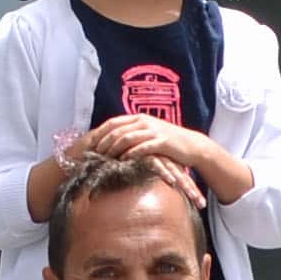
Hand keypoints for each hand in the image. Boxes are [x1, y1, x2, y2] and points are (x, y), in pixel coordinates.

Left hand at [86, 114, 206, 168]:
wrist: (191, 145)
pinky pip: (142, 147)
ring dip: (114, 148)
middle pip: (117, 130)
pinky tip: (124, 161)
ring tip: (106, 158)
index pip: (113, 122)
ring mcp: (153, 131)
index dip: (99, 133)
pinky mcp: (161, 142)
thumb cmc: (167, 143)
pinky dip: (131, 154)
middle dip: (103, 142)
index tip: (89, 144)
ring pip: (127, 137)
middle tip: (94, 154)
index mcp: (139, 118)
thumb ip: (132, 134)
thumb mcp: (148, 134)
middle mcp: (144, 121)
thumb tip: (112, 143)